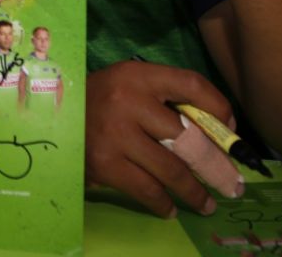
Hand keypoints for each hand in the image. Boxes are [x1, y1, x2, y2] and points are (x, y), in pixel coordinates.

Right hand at [86, 61, 234, 217]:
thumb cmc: (100, 100)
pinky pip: (146, 189)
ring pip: (171, 170)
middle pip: (188, 137)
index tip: (231, 132)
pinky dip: (163, 202)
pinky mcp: (105, 163)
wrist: (50, 116)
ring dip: (195, 192)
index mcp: (138, 76)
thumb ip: (166, 98)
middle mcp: (129, 102)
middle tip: (231, 183)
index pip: (191, 85)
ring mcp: (116, 135)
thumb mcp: (131, 84)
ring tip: (207, 203)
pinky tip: (170, 207)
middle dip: (215, 165)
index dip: (219, 107)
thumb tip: (217, 129)